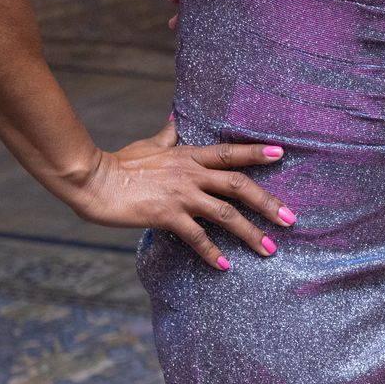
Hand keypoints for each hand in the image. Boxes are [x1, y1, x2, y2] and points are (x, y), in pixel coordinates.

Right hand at [67, 116, 294, 270]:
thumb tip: (175, 117)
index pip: (230, 152)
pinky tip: (225, 265)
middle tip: (291, 218)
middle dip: (267, 202)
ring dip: (250, 232)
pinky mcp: (167, 215)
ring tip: (270, 248)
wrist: (93, 180)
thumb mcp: (149, 144)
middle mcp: (191, 174)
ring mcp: (181, 195)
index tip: (281, 154)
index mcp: (189, 155)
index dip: (256, 153)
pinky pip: (196, 236)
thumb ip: (168, 135)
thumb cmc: (120, 162)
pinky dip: (212, 252)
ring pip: (225, 214)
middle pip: (239, 186)